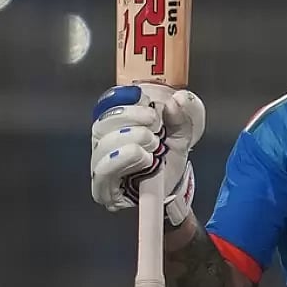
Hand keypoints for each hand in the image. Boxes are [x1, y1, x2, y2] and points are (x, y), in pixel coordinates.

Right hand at [90, 84, 205, 224]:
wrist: (174, 186)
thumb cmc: (170, 153)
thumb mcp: (184, 129)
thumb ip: (185, 112)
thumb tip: (178, 100)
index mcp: (119, 120)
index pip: (108, 102)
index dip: (124, 98)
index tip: (146, 100)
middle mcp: (103, 141)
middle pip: (102, 123)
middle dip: (131, 119)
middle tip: (156, 127)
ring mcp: (100, 165)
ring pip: (102, 145)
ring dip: (132, 140)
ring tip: (154, 146)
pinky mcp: (102, 189)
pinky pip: (102, 172)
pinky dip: (124, 160)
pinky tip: (145, 159)